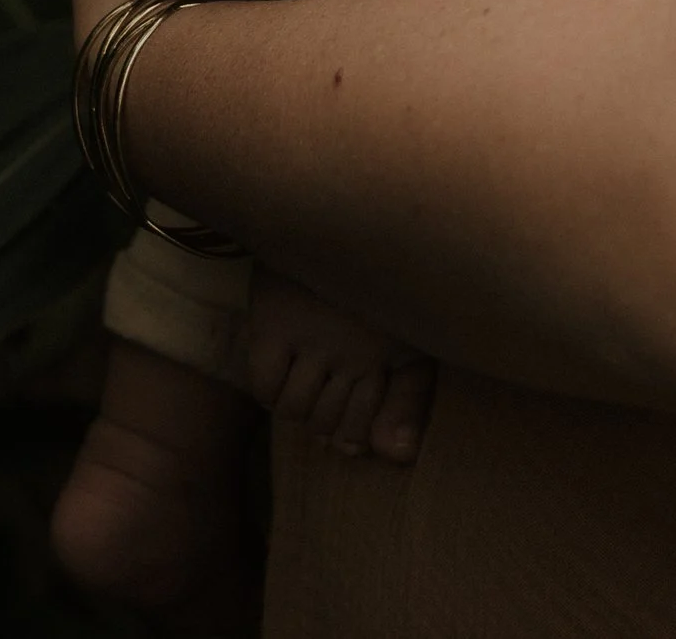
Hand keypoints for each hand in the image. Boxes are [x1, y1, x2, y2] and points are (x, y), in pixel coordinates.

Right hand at [244, 270, 433, 464]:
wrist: (337, 216)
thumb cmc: (382, 282)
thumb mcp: (409, 335)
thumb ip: (408, 398)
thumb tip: (398, 458)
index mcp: (393, 350)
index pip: (364, 429)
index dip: (352, 435)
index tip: (350, 417)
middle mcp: (354, 350)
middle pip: (328, 425)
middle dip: (325, 420)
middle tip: (326, 389)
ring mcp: (313, 339)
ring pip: (295, 411)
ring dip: (297, 404)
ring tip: (305, 375)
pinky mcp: (275, 325)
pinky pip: (265, 389)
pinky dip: (269, 389)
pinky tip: (282, 366)